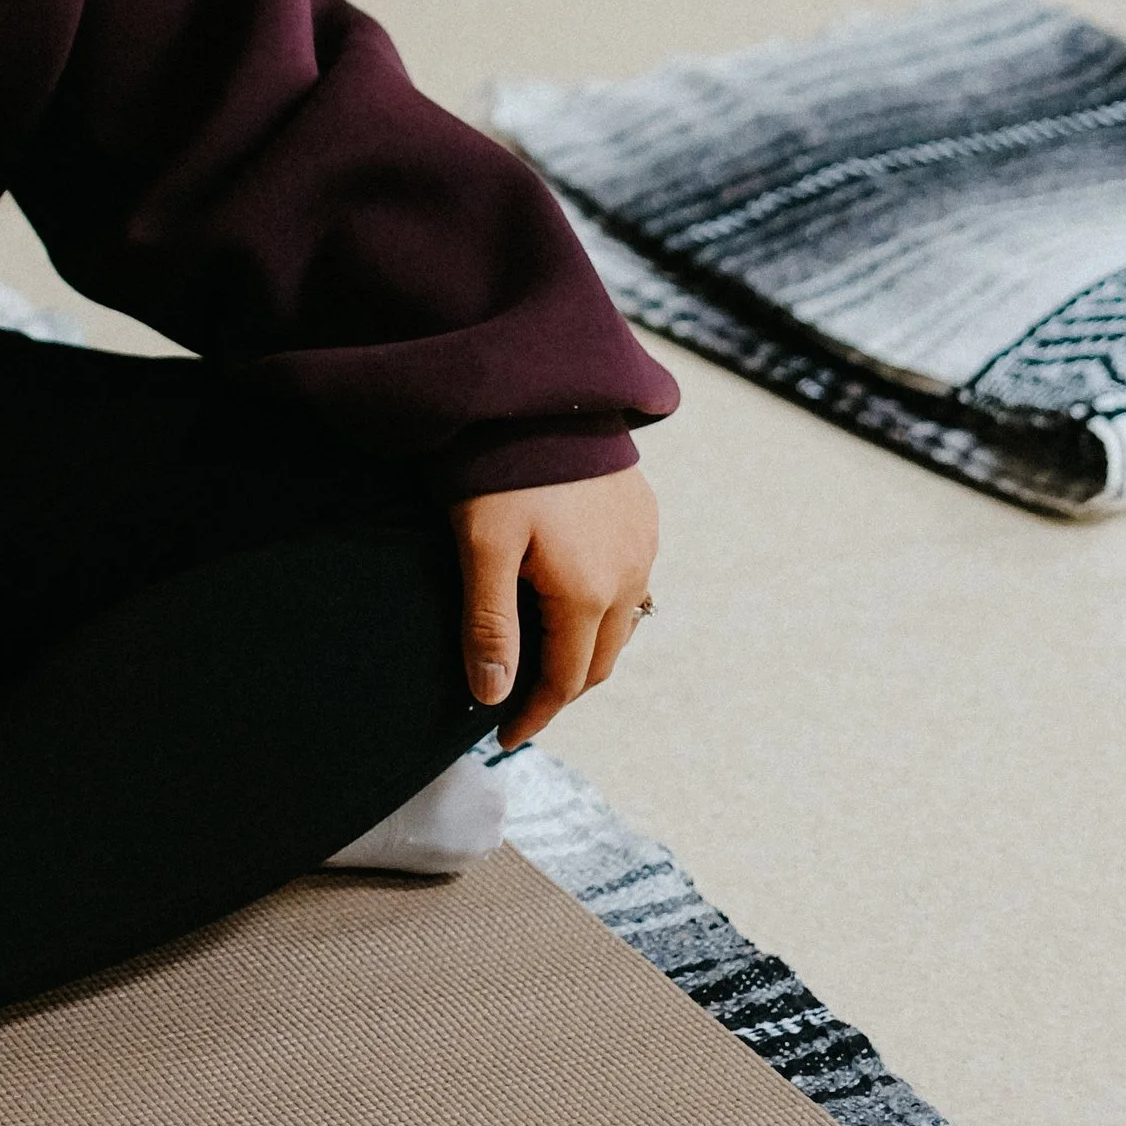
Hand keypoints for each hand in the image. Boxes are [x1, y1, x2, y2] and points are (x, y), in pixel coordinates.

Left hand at [449, 465, 658, 749]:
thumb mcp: (482, 546)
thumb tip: (495, 696)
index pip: (566, 682)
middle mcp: (628, 576)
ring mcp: (642, 544)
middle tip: (521, 705)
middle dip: (562, 690)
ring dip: (587, 649)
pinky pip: (631, 580)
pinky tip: (575, 598)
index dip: (534, 715)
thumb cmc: (504, 465)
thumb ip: (488, 624)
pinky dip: (604, 607)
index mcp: (588, 594)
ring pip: (621, 623)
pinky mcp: (643, 513)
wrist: (544, 387)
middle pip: (599, 660)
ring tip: (546, 657)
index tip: (503, 738)